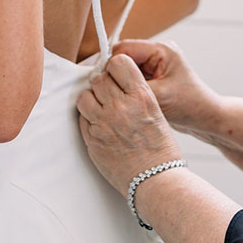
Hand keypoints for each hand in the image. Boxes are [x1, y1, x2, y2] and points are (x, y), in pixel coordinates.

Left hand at [76, 53, 180, 196]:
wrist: (156, 180)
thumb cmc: (160, 148)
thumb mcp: (156, 110)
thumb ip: (135, 93)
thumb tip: (115, 79)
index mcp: (141, 96)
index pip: (119, 62)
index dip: (115, 67)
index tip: (116, 74)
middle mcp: (121, 107)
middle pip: (99, 79)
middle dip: (103, 84)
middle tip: (110, 95)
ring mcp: (103, 123)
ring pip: (84, 96)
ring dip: (91, 100)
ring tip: (102, 109)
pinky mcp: (92, 139)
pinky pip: (82, 119)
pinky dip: (89, 119)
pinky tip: (101, 126)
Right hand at [111, 39, 219, 137]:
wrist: (207, 119)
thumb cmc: (190, 106)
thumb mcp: (160, 97)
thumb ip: (133, 86)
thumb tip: (107, 83)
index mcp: (162, 50)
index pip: (124, 48)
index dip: (110, 64)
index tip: (101, 81)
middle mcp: (158, 53)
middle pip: (123, 56)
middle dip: (114, 73)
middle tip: (107, 91)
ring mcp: (156, 64)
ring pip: (125, 67)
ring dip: (120, 81)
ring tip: (117, 97)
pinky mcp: (154, 76)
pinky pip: (132, 77)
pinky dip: (127, 87)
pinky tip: (125, 100)